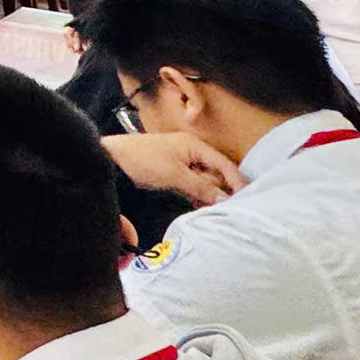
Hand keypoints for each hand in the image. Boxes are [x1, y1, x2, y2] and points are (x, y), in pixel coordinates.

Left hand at [104, 131, 242, 205]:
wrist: (112, 161)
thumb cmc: (143, 160)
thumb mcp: (175, 175)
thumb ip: (201, 188)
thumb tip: (224, 199)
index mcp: (195, 146)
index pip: (224, 163)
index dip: (236, 180)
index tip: (246, 197)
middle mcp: (192, 153)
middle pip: (216, 174)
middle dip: (223, 190)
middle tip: (232, 210)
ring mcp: (182, 164)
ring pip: (204, 182)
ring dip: (209, 196)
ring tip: (218, 212)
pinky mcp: (172, 175)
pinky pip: (192, 186)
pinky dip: (197, 196)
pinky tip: (201, 209)